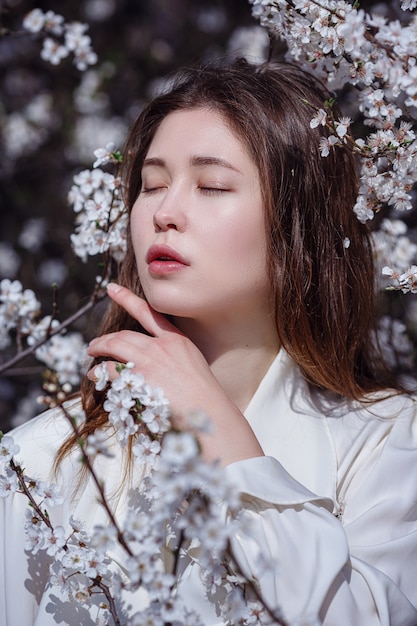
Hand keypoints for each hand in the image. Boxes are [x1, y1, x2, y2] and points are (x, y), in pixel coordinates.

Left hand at [87, 283, 263, 465]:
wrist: (208, 412)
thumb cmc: (202, 398)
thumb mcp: (193, 367)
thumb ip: (173, 358)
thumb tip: (151, 362)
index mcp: (178, 340)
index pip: (149, 313)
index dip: (127, 299)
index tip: (112, 288)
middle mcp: (162, 346)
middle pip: (125, 334)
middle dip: (106, 338)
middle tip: (94, 344)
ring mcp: (149, 361)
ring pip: (114, 346)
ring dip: (99, 349)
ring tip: (91, 356)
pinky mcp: (138, 378)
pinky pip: (110, 370)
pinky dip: (99, 372)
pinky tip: (95, 376)